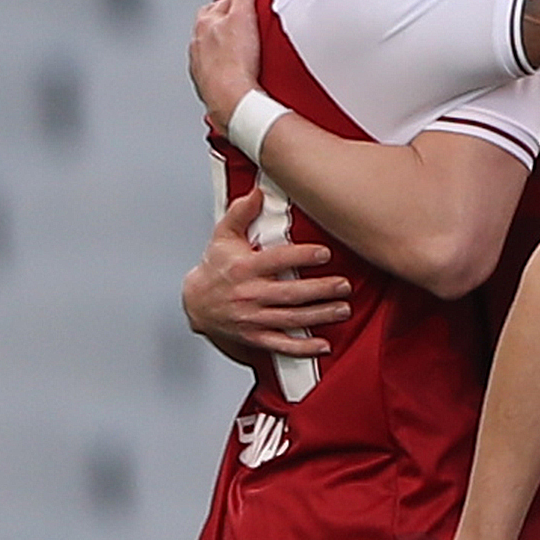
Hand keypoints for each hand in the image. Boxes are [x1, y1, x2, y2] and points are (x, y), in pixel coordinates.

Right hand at [183, 188, 346, 359]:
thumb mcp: (223, 237)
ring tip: (343, 309)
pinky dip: (303, 347)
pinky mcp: (255, 336)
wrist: (195, 304)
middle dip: (320, 290)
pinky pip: (281, 344)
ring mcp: (253, 318)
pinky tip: (324, 345)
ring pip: (291, 319)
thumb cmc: (215, 269)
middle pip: (290, 293)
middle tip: (343, 284)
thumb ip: (240, 213)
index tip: (324, 253)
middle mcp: (249, 294)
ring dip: (320, 316)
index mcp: (244, 268)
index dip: (302, 257)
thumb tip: (257, 192)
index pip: (276, 261)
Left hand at [187, 0, 261, 123]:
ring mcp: (202, 63)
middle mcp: (198, 42)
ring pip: (216, 46)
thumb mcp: (243, 17)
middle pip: (216, 23)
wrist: (232, 100)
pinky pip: (219, 68)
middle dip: (232, 20)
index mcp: (205, 22)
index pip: (224, 0)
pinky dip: (229, 66)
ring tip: (249, 49)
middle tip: (252, 22)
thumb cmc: (234, 63)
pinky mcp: (209, 83)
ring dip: (229, 44)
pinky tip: (243, 70)